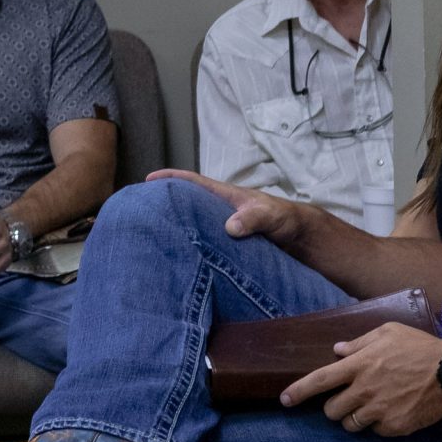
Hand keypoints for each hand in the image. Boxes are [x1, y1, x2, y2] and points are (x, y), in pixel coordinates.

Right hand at [144, 169, 307, 246]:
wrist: (302, 241)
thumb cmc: (286, 220)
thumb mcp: (271, 216)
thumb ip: (253, 219)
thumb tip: (229, 227)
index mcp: (225, 197)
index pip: (194, 183)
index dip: (171, 179)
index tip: (148, 180)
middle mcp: (219, 212)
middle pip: (187, 205)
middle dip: (164, 205)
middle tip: (139, 212)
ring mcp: (221, 229)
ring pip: (192, 226)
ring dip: (175, 230)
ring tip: (150, 239)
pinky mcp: (226, 248)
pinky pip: (202, 245)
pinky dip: (189, 250)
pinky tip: (177, 261)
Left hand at [280, 322, 441, 435]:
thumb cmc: (420, 348)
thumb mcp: (389, 333)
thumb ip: (360, 343)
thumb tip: (337, 351)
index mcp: (360, 365)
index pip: (320, 380)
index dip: (298, 392)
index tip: (284, 400)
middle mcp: (365, 389)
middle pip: (331, 410)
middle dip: (334, 407)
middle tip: (348, 400)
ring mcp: (379, 410)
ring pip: (350, 424)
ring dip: (354, 418)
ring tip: (372, 406)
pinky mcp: (394, 426)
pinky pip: (375, 431)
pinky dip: (378, 424)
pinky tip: (393, 410)